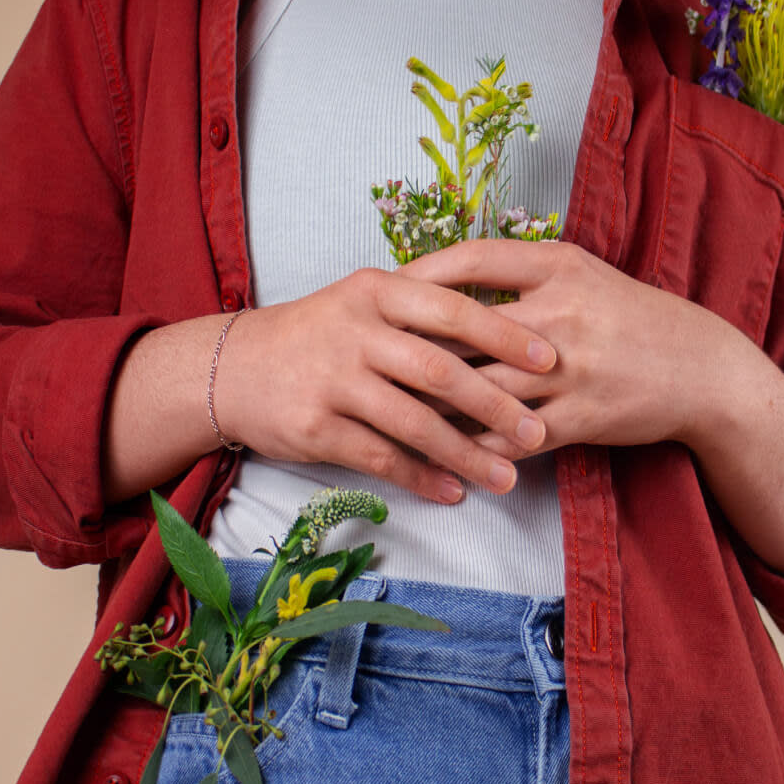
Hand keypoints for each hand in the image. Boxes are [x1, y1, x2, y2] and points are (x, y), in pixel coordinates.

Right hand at [214, 267, 556, 502]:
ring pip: (414, 422)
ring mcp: (333, 380)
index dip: (505, 335)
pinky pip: (381, 457)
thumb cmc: (318, 333)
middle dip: (496, 404)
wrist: (234, 367)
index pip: (453, 309)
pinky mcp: (315, 427)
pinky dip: (422, 477)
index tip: (550, 359)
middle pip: (440, 369)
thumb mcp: (363, 300)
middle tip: (539, 431)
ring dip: (467, 454)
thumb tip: (502, 329)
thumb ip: (421, 308)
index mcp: (377, 291)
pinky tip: (451, 492)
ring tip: (506, 478)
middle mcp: (355, 331)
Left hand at [402, 240, 783, 578]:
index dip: (420, 272)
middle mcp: (562, 312)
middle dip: (411, 343)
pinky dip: (475, 444)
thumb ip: (526, 274)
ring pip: (481, 388)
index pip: (474, 259)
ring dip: (432, 402)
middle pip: (465, 328)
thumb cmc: (633, 317)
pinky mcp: (581, 418)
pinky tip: (442, 450)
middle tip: (366, 352)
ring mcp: (572, 369)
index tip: (383, 285)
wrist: (703, 369)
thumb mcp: (586, 276)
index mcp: (561, 266)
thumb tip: (452, 282)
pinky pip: (512, 436)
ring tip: (388, 407)